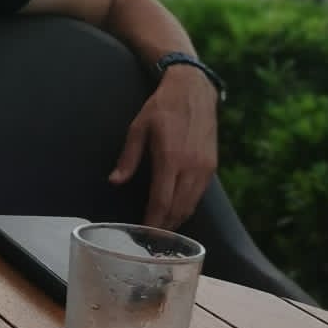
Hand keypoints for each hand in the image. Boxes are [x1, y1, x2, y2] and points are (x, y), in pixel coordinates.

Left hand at [109, 66, 218, 228]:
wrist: (194, 89)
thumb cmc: (162, 107)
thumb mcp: (138, 127)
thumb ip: (128, 158)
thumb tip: (115, 181)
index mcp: (170, 157)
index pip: (162, 200)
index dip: (153, 220)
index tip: (144, 232)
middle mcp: (191, 166)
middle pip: (178, 208)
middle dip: (165, 226)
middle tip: (151, 238)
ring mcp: (205, 167)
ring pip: (191, 204)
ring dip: (177, 219)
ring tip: (163, 228)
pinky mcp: (212, 166)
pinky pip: (199, 194)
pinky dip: (188, 206)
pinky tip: (177, 210)